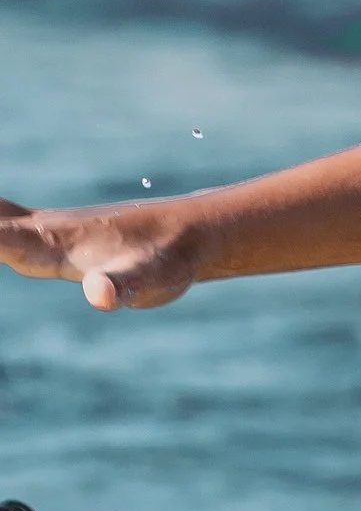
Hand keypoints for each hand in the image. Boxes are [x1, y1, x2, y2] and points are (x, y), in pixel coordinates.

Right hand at [0, 196, 202, 308]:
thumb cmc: (168, 259)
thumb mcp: (147, 277)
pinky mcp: (53, 236)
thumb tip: (101, 296)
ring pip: (0, 214)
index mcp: (54, 242)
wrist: (192, 233)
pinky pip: (7, 223)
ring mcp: (47, 229)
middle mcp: (44, 229)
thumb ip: (120, 285)